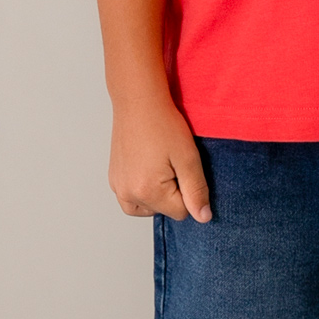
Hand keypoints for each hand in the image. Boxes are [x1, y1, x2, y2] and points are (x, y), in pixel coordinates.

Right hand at [108, 91, 211, 222]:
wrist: (138, 102)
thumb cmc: (162, 124)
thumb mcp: (188, 158)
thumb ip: (196, 191)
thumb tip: (203, 217)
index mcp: (147, 192)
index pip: (181, 212)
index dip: (189, 192)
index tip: (183, 168)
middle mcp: (127, 193)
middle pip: (163, 211)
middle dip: (172, 193)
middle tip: (171, 163)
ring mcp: (118, 186)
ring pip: (146, 207)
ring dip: (157, 195)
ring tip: (161, 167)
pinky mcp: (114, 178)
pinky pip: (131, 198)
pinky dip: (143, 191)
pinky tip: (150, 169)